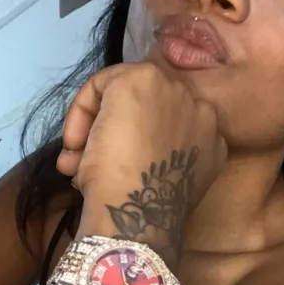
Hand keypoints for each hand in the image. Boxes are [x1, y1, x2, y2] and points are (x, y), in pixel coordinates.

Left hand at [56, 63, 226, 262]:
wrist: (139, 207)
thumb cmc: (149, 204)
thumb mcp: (168, 175)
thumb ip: (158, 153)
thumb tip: (124, 153)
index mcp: (210, 133)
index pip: (166, 126)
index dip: (133, 146)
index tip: (111, 169)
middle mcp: (199, 104)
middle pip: (147, 109)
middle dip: (113, 133)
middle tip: (85, 162)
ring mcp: (173, 89)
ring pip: (124, 96)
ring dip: (96, 126)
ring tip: (75, 160)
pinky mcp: (142, 77)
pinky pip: (103, 86)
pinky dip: (82, 110)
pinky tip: (72, 143)